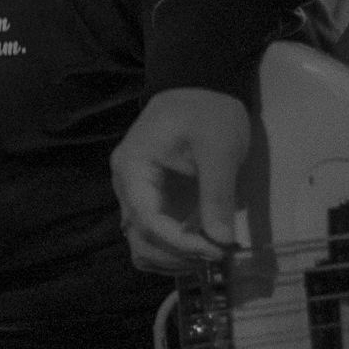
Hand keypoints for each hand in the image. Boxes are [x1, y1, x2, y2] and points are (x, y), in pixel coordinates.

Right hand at [112, 87, 254, 272]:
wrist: (202, 88)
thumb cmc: (207, 111)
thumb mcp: (219, 148)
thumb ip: (217, 194)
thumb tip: (222, 241)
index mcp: (133, 168)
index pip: (147, 220)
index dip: (180, 244)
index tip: (216, 250)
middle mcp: (126, 187)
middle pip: (140, 240)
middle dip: (178, 256)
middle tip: (218, 255)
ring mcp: (136, 196)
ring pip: (143, 246)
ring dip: (174, 259)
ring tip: (210, 255)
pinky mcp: (153, 202)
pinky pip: (155, 237)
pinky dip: (175, 251)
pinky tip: (202, 247)